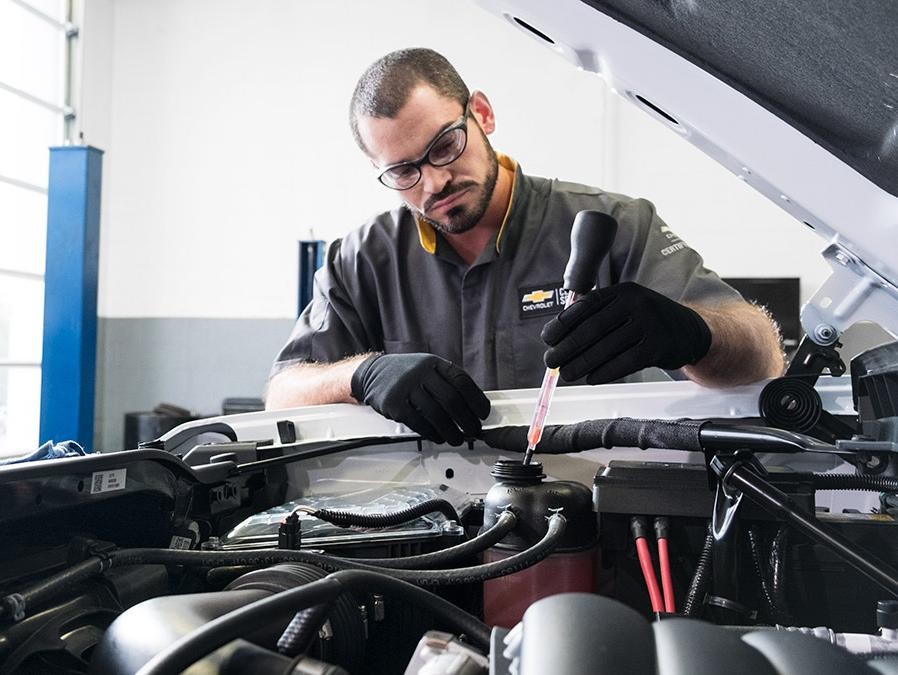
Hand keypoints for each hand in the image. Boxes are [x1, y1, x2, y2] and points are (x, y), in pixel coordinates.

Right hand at [350, 353, 490, 444]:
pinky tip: (438, 437)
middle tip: (473, 431)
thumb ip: (446, 382)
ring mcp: (406, 387)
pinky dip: (432, 433)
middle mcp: (421, 372)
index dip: (476, 399)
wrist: (371, 372)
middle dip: (467, 420)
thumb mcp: (427, 367)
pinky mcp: (394, 403)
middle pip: (452, 399)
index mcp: (434, 363)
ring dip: (451, 431)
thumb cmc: (404, 373)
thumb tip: (472, 406)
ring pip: (437, 414)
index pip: (462, 381)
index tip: (483, 414)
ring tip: (457, 439)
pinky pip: (419, 423)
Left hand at [541, 282, 711, 383]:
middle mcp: (636, 304)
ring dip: (581, 364)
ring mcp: (649, 325)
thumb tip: (558, 336)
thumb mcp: (626, 307)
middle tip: (550, 361)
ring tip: (566, 374)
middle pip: (592, 329)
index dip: (563, 323)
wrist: (690, 331)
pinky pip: (624, 363)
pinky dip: (604, 372)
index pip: (586, 306)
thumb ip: (597, 315)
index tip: (547, 338)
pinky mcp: (658, 347)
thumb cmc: (647, 321)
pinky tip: (591, 378)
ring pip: (605, 348)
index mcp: (623, 292)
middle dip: (567, 347)